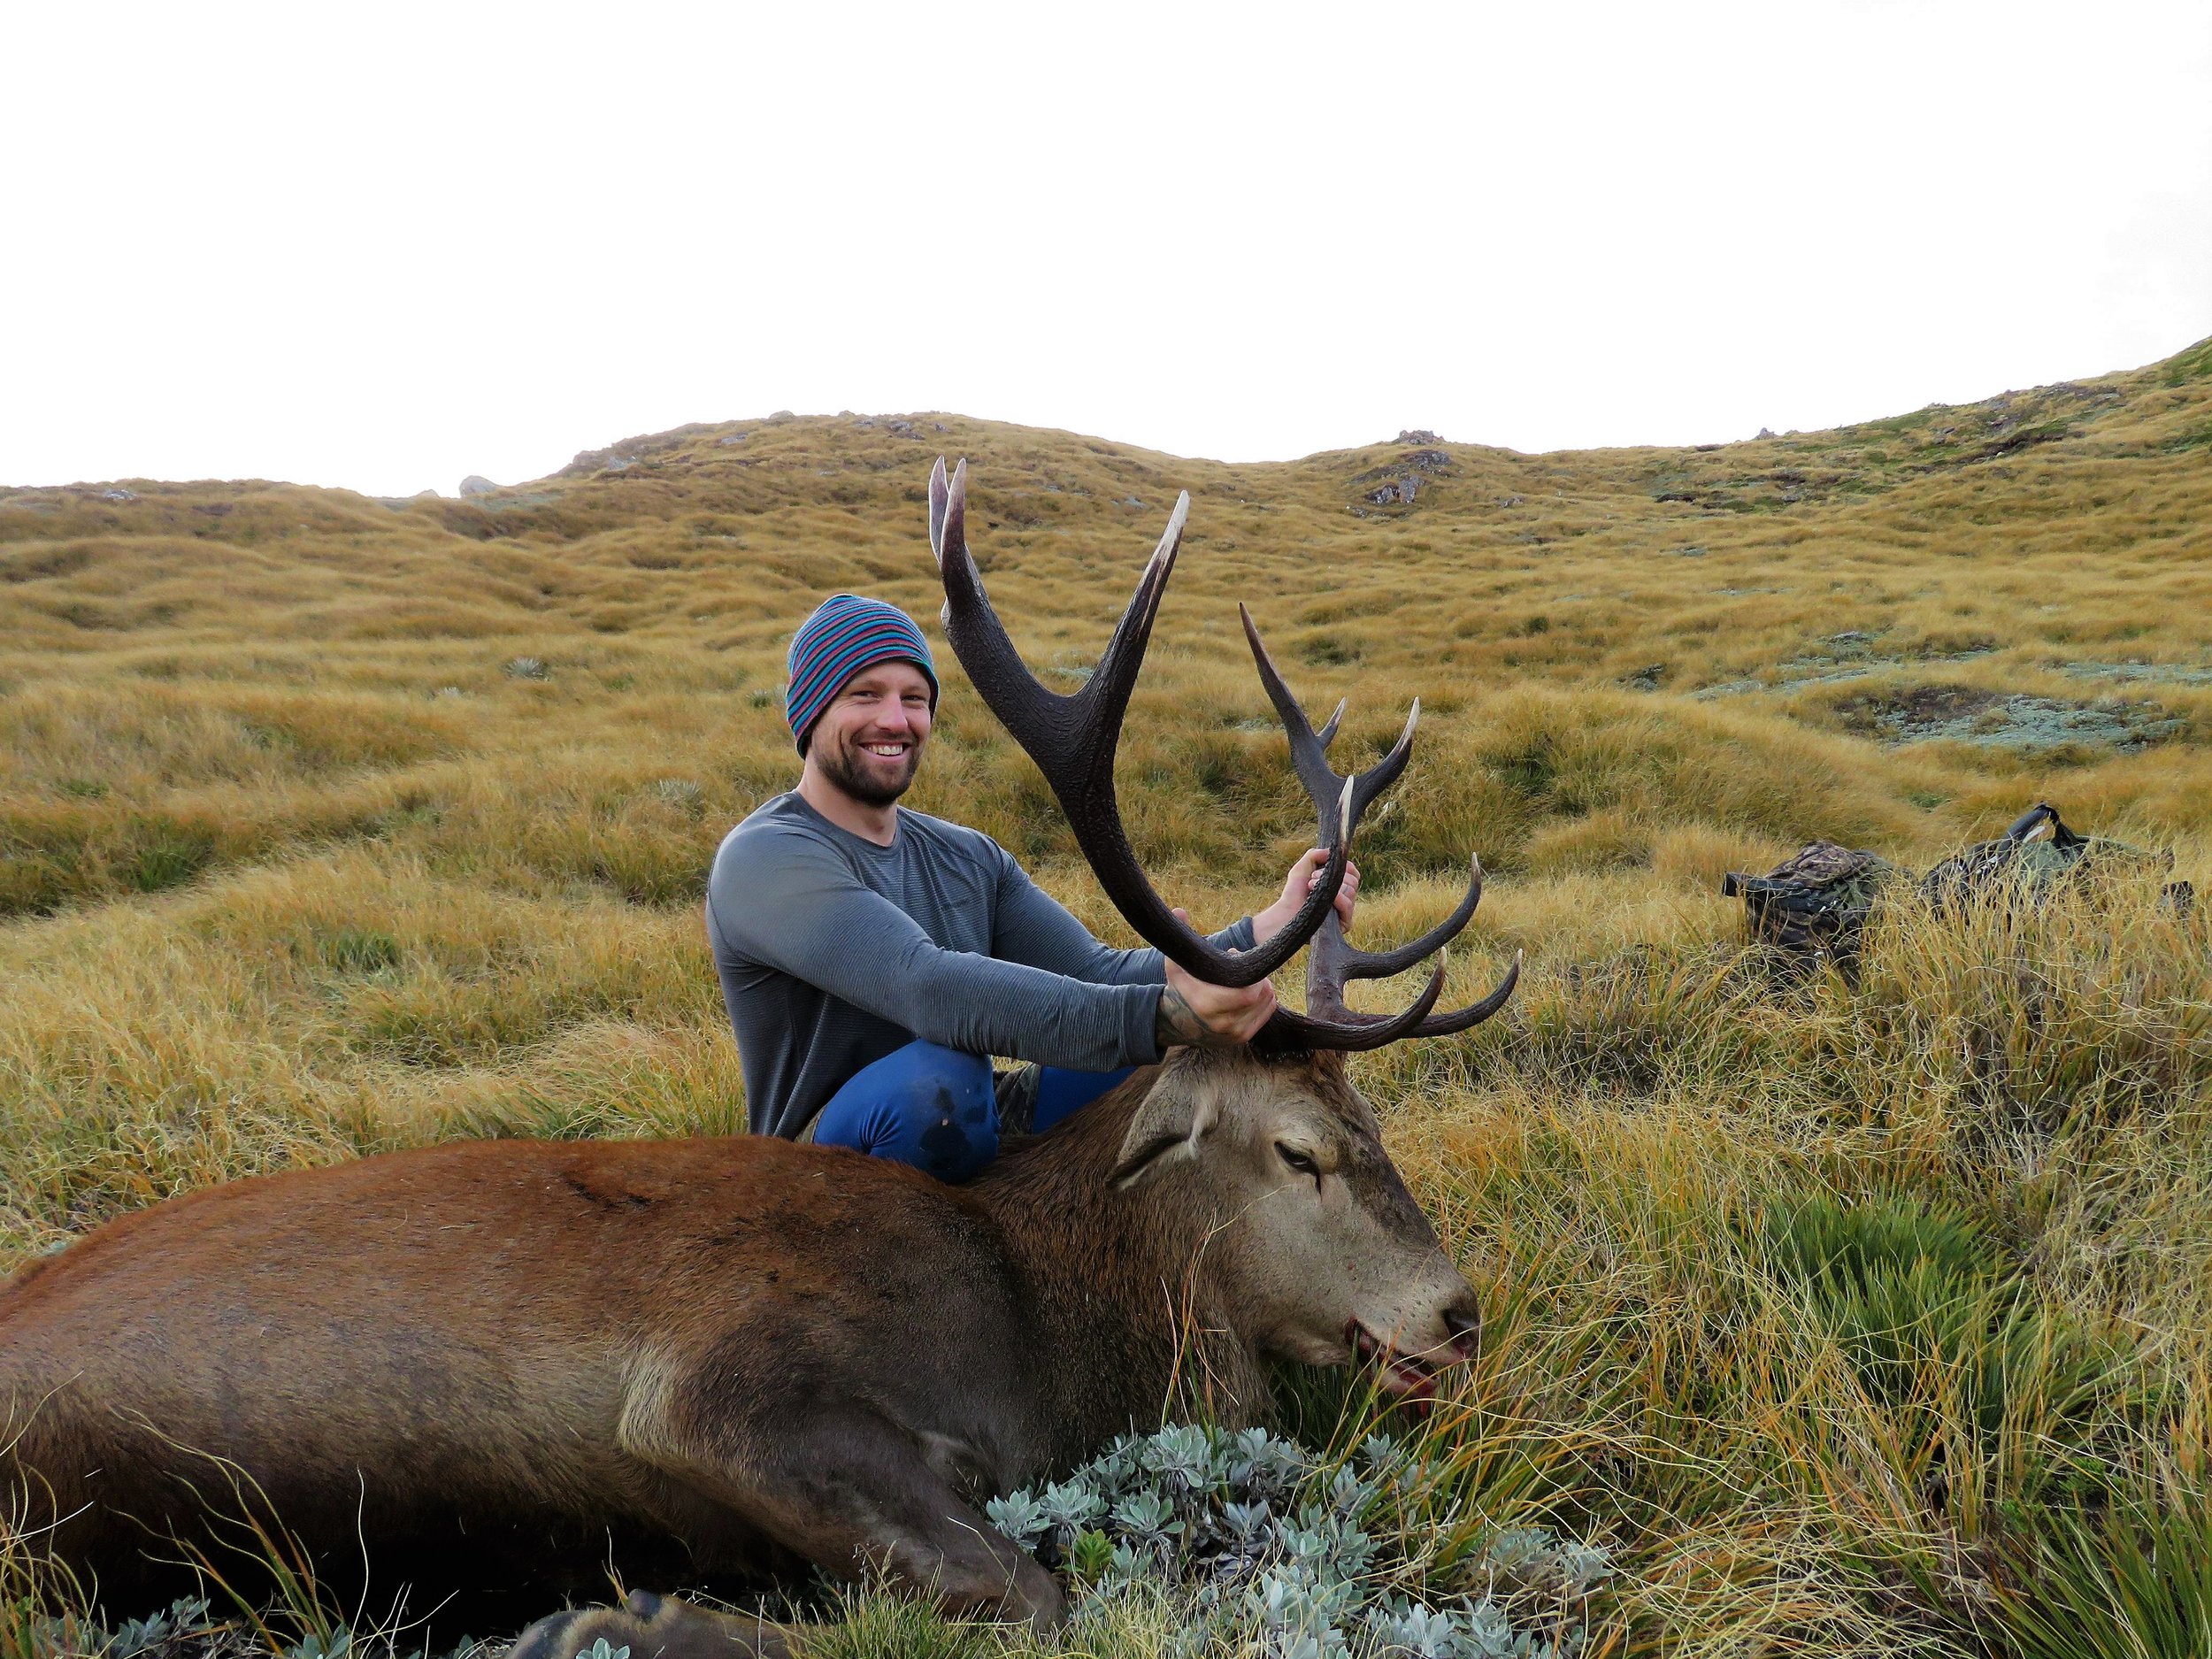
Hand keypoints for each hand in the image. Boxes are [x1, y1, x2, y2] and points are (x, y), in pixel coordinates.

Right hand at [1156, 908, 1275, 1049]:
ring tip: (1246, 977)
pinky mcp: (1243, 1038)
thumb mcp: (1175, 963)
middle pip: (1259, 996)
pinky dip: (1265, 998)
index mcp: (1207, 1005)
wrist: (1176, 1023)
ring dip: (1263, 985)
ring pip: (1267, 1002)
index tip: (1234, 955)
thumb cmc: (1180, 988)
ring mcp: (1234, 1034)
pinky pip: (1267, 1013)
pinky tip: (1250, 990)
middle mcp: (1223, 1023)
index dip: (1248, 972)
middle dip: (1257, 977)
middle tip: (1244, 966)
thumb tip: (1178, 911)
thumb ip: (1179, 936)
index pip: (1247, 993)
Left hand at [1252, 848, 1358, 943]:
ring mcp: (1345, 911)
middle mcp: (1345, 898)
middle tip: (1312, 878)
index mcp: (1340, 885)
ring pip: (1351, 891)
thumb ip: (1316, 854)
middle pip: (1353, 880)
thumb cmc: (1294, 892)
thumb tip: (1334, 851)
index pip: (1353, 873)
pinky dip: (1339, 898)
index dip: (1344, 866)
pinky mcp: (1345, 923)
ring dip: (1331, 886)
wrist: (1286, 913)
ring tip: (1311, 886)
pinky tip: (1326, 897)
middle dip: (1333, 875)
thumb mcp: (1303, 867)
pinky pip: (1349, 906)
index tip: (1327, 865)